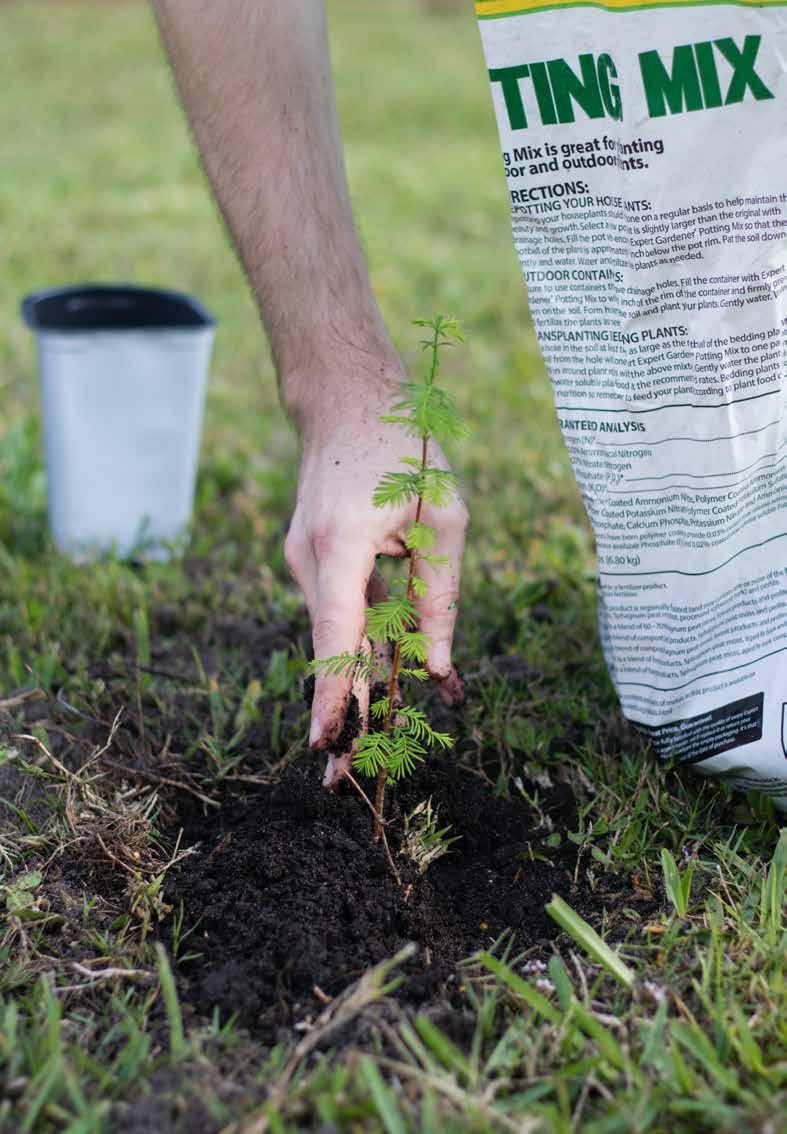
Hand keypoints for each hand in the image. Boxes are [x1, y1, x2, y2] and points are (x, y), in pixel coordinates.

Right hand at [284, 388, 467, 787]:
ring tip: (371, 741)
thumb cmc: (405, 450)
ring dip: (359, 680)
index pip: (335, 634)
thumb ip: (440, 597)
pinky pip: (339, 612)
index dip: (331, 693)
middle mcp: (310, 560)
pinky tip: (384, 677)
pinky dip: (361, 644)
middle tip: (341, 779)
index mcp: (342, 546)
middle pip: (330, 649)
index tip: (325, 743)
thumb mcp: (445, 519)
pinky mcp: (312, 561)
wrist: (348, 401)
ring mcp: (303, 561)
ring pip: (337, 634)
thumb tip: (436, 669)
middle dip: (339, 712)